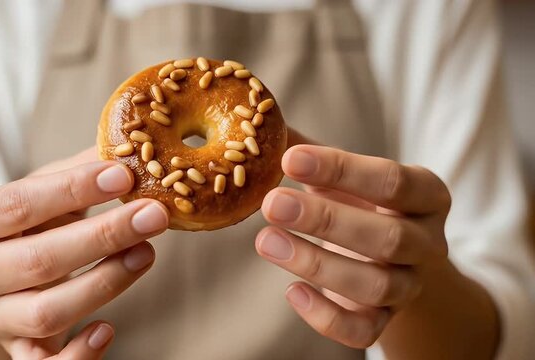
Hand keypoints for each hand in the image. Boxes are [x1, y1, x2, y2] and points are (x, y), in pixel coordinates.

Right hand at [0, 150, 168, 358]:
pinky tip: (107, 329)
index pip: (17, 205)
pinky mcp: (15, 350)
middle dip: (103, 237)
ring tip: (145, 253)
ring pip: (45, 312)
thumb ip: (77, 171)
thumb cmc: (24, 223)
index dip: (73, 190)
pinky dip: (77, 354)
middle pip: (37, 260)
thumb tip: (130, 148)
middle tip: (152, 215)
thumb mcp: (40, 190)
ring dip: (105, 283)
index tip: (123, 176)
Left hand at [256, 144, 449, 347]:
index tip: (290, 158)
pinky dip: (326, 317)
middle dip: (326, 220)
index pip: (392, 181)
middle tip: (271, 204)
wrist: (394, 260)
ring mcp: (410, 285)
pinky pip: (364, 331)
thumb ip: (310, 153)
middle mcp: (427, 242)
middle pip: (388, 238)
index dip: (342, 171)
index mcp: (425, 194)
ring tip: (265, 242)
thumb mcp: (345, 176)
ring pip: (375, 285)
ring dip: (316, 264)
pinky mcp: (386, 319)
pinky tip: (292, 292)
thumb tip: (259, 121)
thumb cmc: (363, 205)